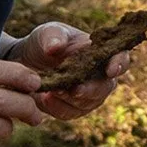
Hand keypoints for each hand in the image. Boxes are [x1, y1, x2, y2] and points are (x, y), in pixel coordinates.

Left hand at [6, 22, 131, 120]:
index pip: (120, 57)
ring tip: (51, 92)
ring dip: (71, 100)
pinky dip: (58, 108)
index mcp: (100, 52)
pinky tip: (44, 99)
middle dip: (91, 89)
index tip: (111, 70)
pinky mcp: (73, 108)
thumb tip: (55, 47)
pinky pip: (71, 113)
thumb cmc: (45, 42)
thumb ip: (52, 37)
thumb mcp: (46, 33)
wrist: (26, 62)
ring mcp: (88, 94)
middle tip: (75, 90)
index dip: (120, 64)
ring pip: (89, 103)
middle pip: (106, 87)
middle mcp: (100, 75)